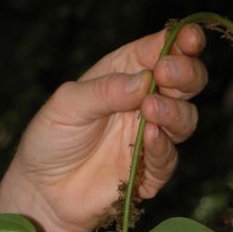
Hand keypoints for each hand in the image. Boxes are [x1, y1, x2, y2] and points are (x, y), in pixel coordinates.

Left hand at [0, 24, 206, 231]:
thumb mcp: (68, 104)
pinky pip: (169, 159)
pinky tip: (150, 137)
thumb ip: (105, 90)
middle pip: (185, 83)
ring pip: (185, 120)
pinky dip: (163, 147)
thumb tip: (145, 80)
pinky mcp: (149, 173)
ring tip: (151, 109)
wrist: (43, 192)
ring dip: (175, 112)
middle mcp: (143, 103)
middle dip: (186, 74)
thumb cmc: (50, 140)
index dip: (180, 43)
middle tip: (168, 74)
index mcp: (125, 75)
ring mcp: (149, 138)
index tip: (189, 39)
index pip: (160, 51)